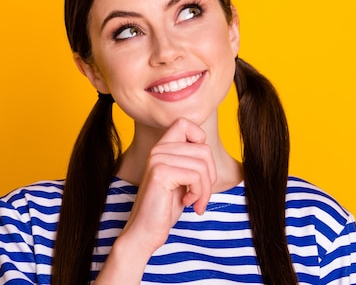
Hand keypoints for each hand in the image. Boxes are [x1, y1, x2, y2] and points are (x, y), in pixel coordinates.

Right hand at [121, 118, 216, 253]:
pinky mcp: (161, 172)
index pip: (185, 123)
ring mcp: (158, 158)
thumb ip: (189, 160)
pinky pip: (196, 176)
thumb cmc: (166, 208)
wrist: (145, 232)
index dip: (200, 141)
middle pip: (203, 149)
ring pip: (202, 164)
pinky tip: (188, 203)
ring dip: (205, 189)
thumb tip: (206, 148)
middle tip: (200, 194)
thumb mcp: (182, 179)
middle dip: (210, 175)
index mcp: (161, 148)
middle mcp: (158, 149)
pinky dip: (199, 193)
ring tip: (195, 202)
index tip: (197, 167)